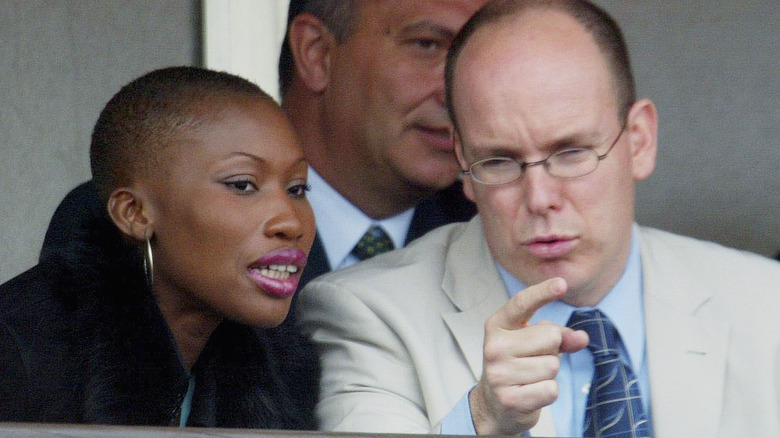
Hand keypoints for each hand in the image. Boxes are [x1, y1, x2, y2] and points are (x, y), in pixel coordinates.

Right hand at [469, 277, 588, 434]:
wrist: (494, 404)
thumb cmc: (518, 364)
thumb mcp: (535, 343)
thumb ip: (559, 335)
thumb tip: (582, 338)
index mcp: (498, 325)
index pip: (522, 303)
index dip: (543, 292)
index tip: (562, 283)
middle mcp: (494, 346)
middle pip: (550, 336)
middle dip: (553, 349)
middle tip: (534, 359)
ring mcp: (499, 374)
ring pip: (553, 365)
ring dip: (550, 373)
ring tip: (531, 377)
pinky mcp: (509, 399)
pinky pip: (551, 389)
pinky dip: (548, 392)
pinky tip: (531, 392)